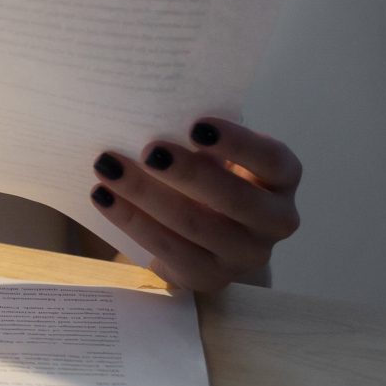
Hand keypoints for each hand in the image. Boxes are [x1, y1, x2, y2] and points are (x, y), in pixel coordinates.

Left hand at [88, 116, 301, 291]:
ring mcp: (246, 255)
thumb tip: (155, 107)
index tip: (196, 125)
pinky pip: (170, 252)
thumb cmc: (212, 172)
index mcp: (282, 178)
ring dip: (146, 195)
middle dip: (188, 173)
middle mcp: (276, 220)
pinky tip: (103, 197)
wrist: (210, 233)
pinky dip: (132, 221)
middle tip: (148, 150)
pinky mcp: (211, 278)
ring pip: (195, 226)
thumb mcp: (217, 152)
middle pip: (235, 199)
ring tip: (108, 167)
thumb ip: (202, 136)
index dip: (238, 143)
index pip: (272, 160)